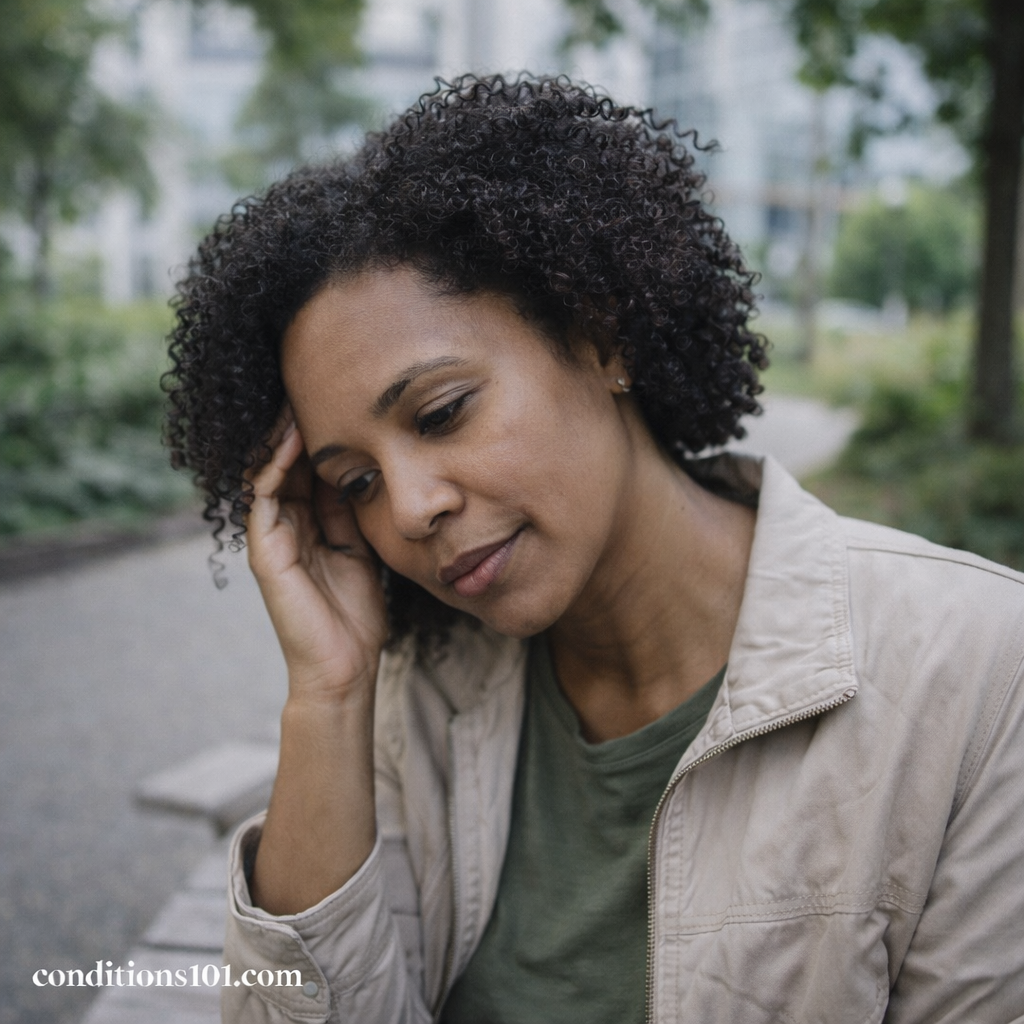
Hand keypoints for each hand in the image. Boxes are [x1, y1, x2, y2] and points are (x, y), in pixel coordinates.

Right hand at [246, 407, 387, 705]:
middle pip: (289, 466)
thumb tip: (365, 471)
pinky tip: (290, 443)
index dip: (323, 438)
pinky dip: (274, 470)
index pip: (312, 471)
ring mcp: (274, 539)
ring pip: (271, 475)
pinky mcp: (266, 553)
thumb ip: (356, 515)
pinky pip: (265, 501)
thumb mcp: (365, 551)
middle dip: (298, 429)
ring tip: (296, 403)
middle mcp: (289, 528)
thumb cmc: (358, 616)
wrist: (346, 667)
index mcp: (313, 527)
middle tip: (311, 388)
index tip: (342, 403)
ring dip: (282, 440)